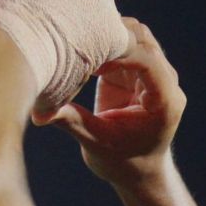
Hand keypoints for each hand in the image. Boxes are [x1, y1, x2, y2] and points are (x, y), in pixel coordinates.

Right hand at [33, 18, 186, 187]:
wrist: (136, 171)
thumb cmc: (123, 164)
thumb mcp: (97, 145)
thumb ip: (73, 123)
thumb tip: (39, 112)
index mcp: (166, 101)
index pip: (148, 61)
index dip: (120, 50)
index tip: (89, 52)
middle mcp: (164, 82)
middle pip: (142, 40)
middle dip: (110, 35)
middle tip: (75, 40)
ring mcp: (149, 73)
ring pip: (131, 34)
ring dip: (104, 35)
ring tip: (72, 44)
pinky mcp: (132, 70)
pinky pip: (118, 43)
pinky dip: (98, 43)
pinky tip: (75, 51)